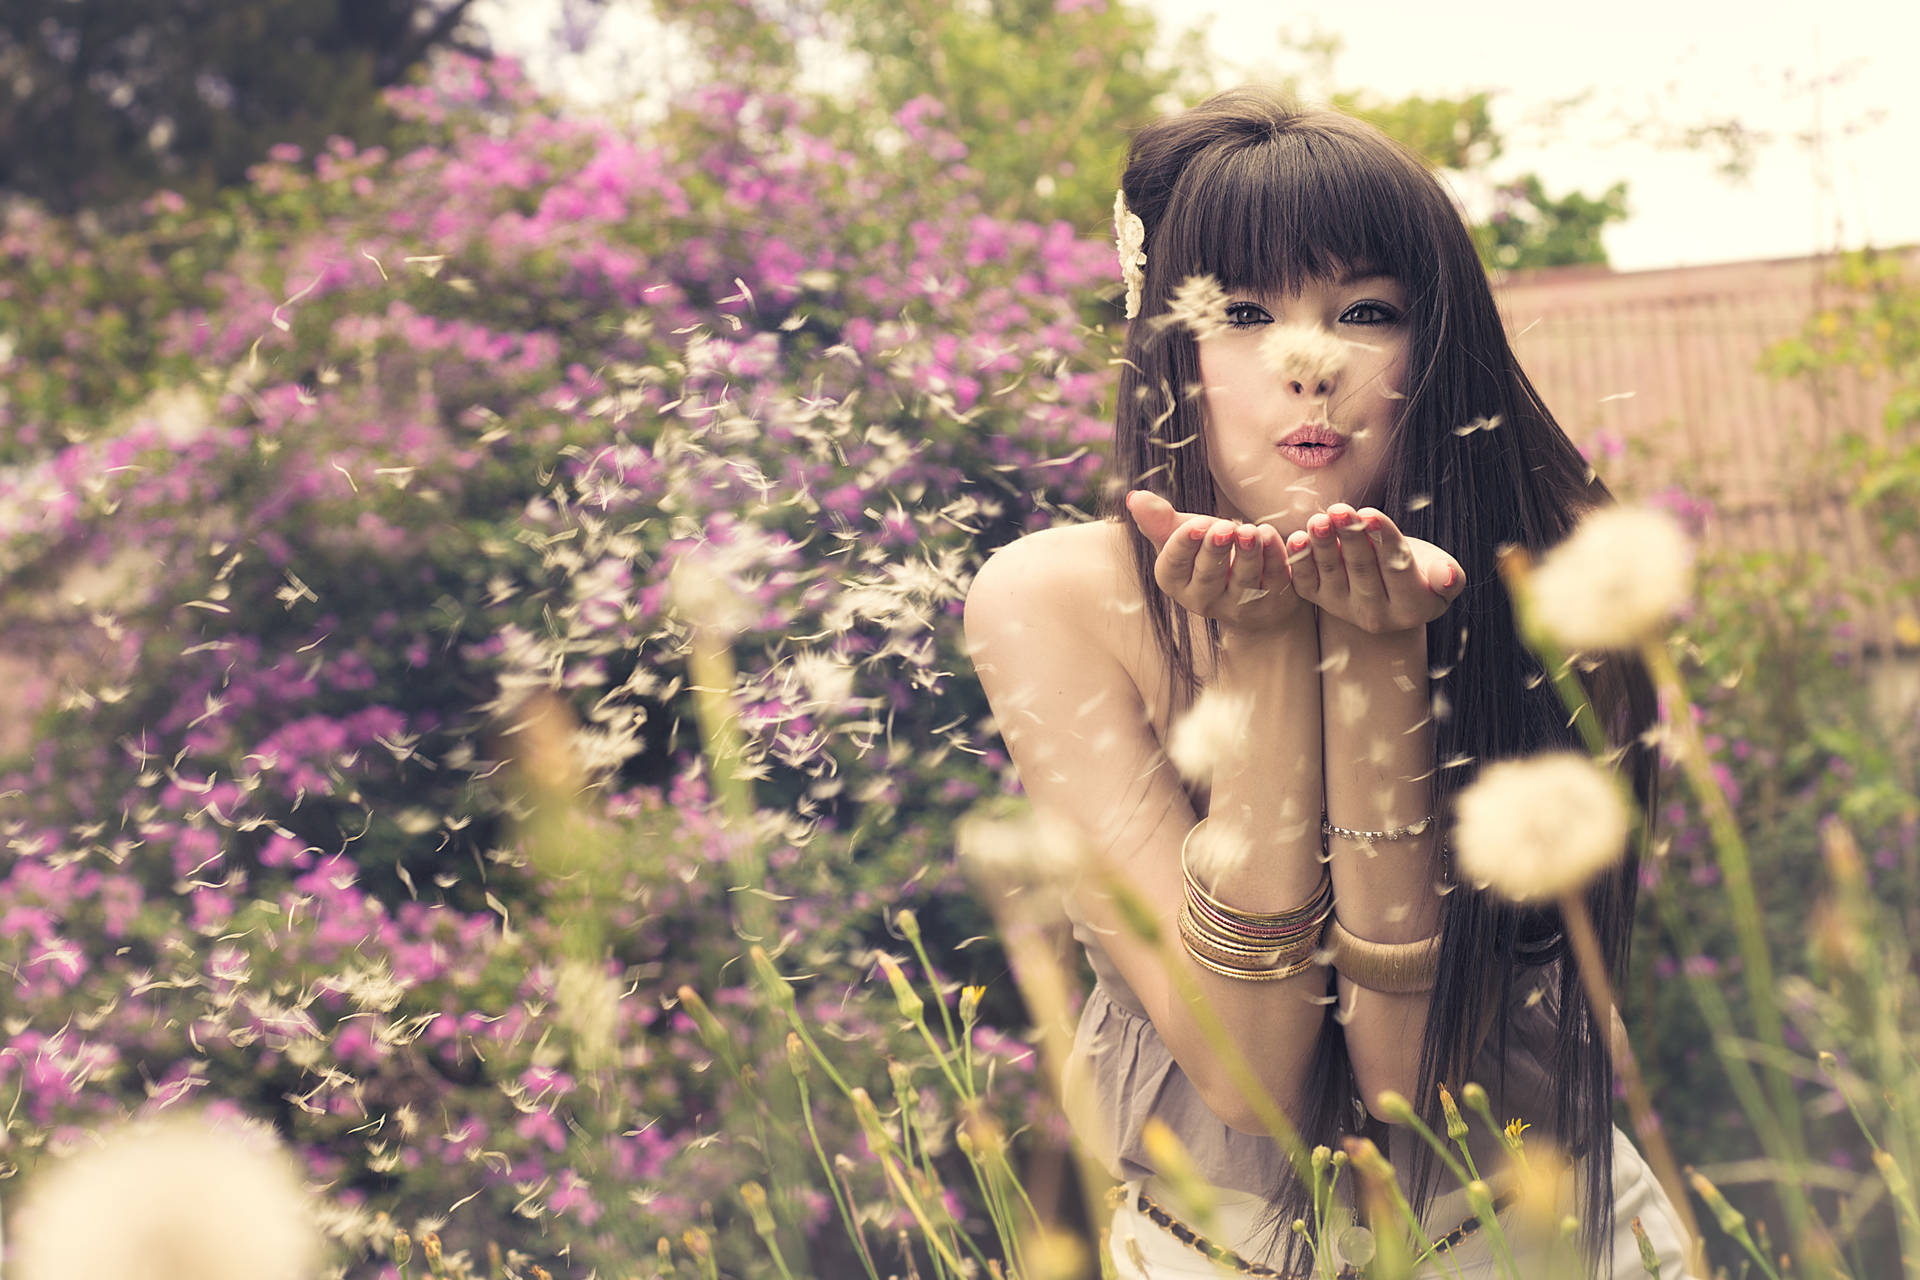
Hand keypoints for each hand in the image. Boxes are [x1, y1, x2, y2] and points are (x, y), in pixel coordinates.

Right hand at [1125, 490, 1307, 635]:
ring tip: (1252, 530)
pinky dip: (1276, 557)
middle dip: (1216, 551)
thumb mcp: (1185, 537)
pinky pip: (1276, 580)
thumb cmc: (1210, 557)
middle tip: (1226, 527)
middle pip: (1208, 577)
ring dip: (1249, 553)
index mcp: (1176, 582)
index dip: (1185, 544)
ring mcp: (1241, 605)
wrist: (1250, 594)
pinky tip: (1273, 535)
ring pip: (1245, 580)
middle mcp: (1205, 600)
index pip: (1173, 566)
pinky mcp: (1274, 602)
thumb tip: (1134, 497)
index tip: (1197, 524)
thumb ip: (1160, 520)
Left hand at [1286, 503, 1464, 633]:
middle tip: (1339, 510)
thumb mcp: (1442, 572)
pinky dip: (1300, 562)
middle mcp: (1376, 615)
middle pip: (1362, 569)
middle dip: (1350, 536)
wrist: (1391, 588)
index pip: (1398, 568)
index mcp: (1411, 608)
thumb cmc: (1422, 570)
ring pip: (1331, 574)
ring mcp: (1344, 610)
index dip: (1384, 540)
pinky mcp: (1320, 601)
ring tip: (1318, 519)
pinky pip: (1306, 584)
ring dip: (1322, 545)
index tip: (1371, 514)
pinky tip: (1297, 539)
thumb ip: (1448, 576)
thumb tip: (1448, 575)